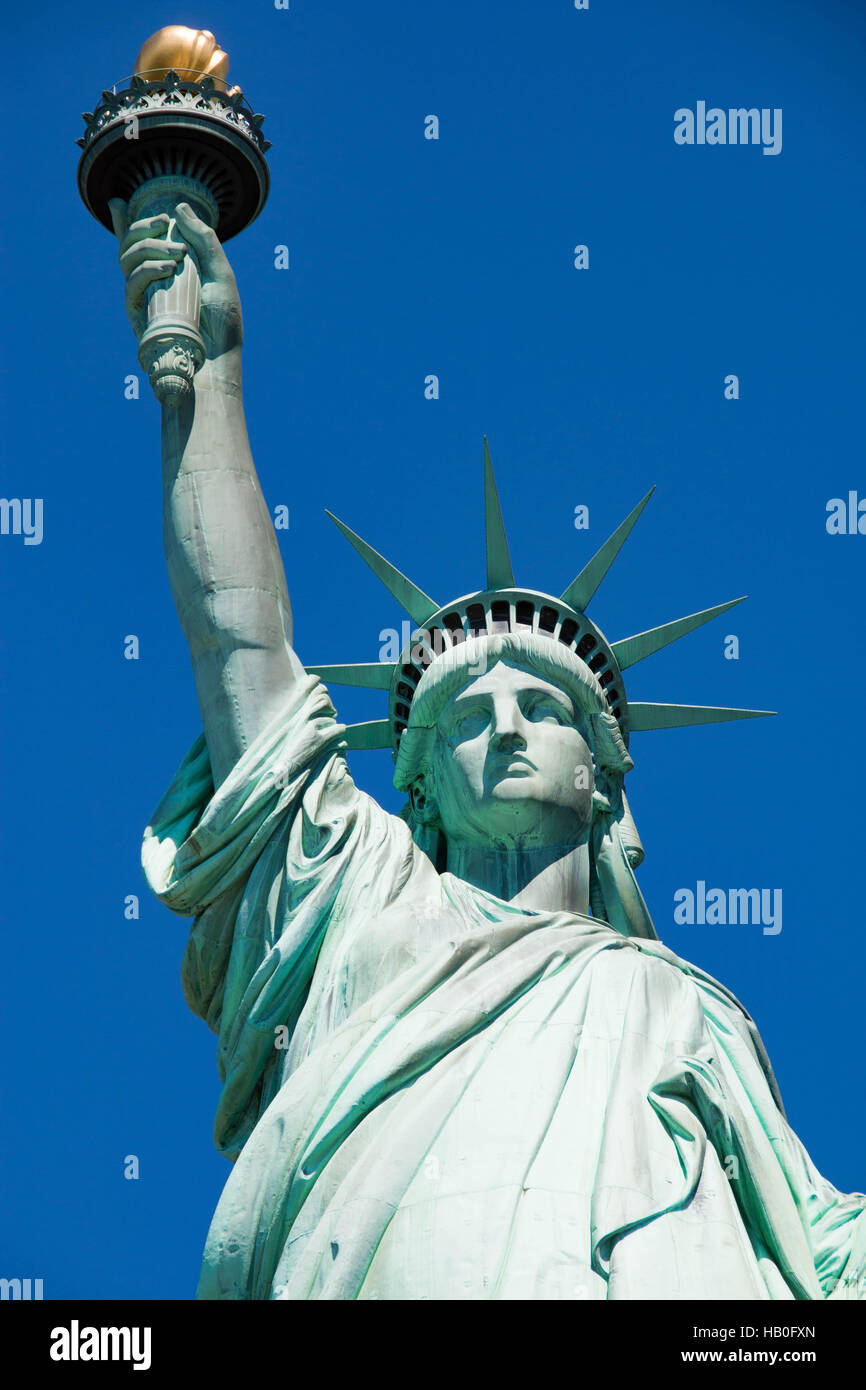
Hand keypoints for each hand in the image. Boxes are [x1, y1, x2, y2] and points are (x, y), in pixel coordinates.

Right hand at [108, 199, 242, 360]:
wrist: (217, 360)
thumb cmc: (223, 323)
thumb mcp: (220, 274)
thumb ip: (204, 240)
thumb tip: (179, 207)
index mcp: (171, 269)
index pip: (143, 242)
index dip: (123, 222)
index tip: (117, 202)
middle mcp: (152, 280)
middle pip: (130, 243)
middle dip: (142, 226)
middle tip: (166, 223)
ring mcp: (143, 295)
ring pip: (126, 257)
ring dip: (149, 246)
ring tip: (176, 256)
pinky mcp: (137, 312)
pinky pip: (131, 282)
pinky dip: (147, 269)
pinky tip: (168, 269)